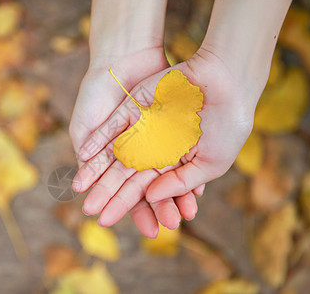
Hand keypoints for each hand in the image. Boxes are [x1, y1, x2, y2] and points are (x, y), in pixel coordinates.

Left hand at [73, 47, 261, 236]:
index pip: (152, 192)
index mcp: (172, 165)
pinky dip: (97, 145)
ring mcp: (141, 130)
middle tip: (98, 218)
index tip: (141, 231)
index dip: (146, 211)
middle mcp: (153, 150)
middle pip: (127, 178)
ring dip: (97, 176)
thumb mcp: (210, 163)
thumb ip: (180, 183)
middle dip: (113, 198)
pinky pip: (110, 130)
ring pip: (114, 158)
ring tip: (82, 194)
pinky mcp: (132, 110)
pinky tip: (85, 161)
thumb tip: (150, 197)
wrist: (226, 78)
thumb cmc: (227, 124)